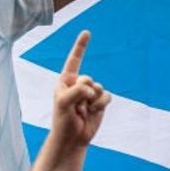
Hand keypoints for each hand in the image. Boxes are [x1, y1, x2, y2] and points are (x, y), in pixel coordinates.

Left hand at [49, 31, 109, 147]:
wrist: (73, 138)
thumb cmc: (63, 120)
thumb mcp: (62, 103)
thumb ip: (75, 91)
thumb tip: (91, 88)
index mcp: (65, 81)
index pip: (74, 61)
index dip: (81, 46)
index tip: (87, 32)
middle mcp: (78, 84)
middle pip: (88, 78)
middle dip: (84, 92)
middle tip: (77, 105)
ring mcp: (89, 93)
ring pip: (99, 87)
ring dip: (93, 100)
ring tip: (84, 110)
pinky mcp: (99, 102)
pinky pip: (107, 96)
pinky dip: (101, 104)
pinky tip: (94, 112)